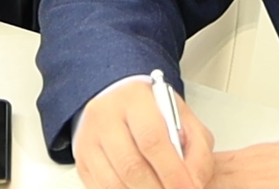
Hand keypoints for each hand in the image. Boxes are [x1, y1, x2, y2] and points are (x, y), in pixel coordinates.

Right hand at [74, 78, 214, 188]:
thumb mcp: (184, 119)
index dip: (172, 171)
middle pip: (131, 165)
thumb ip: (197, 150)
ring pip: (113, 182)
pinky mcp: (82, 159)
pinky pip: (101, 188)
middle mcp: (106, 115)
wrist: (119, 103)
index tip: (188, 188)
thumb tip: (194, 183)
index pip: (152, 139)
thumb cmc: (153, 112)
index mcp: (135, 99)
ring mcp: (89, 138)